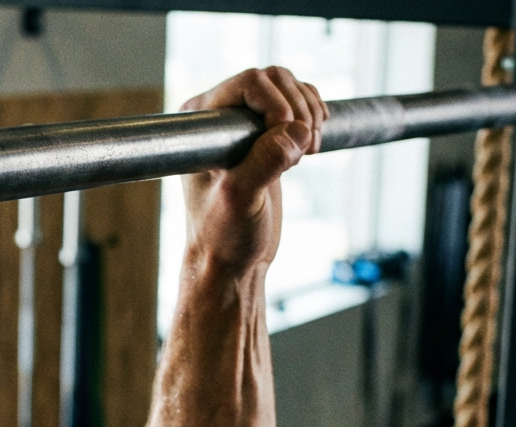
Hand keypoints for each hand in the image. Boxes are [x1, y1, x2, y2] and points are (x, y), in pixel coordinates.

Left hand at [181, 67, 326, 273]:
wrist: (234, 258)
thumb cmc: (222, 235)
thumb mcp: (240, 200)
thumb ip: (264, 162)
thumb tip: (297, 132)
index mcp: (200, 124)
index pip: (249, 83)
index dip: (279, 105)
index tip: (290, 143)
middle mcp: (219, 117)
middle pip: (274, 79)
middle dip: (300, 110)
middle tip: (306, 152)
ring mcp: (244, 124)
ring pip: (290, 88)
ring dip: (311, 114)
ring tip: (309, 151)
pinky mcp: (267, 136)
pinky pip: (300, 104)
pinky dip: (315, 117)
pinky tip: (313, 144)